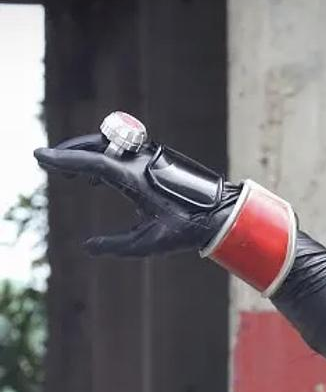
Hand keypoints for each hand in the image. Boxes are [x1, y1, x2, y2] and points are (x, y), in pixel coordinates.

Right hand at [34, 129, 239, 257]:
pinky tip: (97, 178)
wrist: (218, 213)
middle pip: (94, 146)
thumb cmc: (186, 230)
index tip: (40, 156)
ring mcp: (147, 154)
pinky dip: (103, 156)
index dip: (63, 160)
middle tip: (50, 162)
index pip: (91, 163)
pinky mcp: (154, 156)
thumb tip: (89, 247)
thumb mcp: (149, 243)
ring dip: (86, 153)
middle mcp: (139, 160)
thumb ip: (116, 246)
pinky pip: (120, 149)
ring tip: (73, 175)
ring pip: (107, 144)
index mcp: (134, 178)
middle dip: (69, 152)